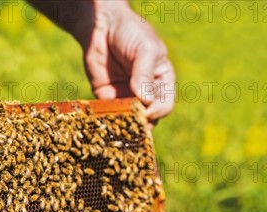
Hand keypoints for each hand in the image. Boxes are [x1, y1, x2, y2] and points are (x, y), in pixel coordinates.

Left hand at [78, 3, 175, 125]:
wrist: (101, 26)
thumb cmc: (130, 32)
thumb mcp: (145, 50)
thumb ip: (144, 74)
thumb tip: (146, 101)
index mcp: (162, 82)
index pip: (165, 105)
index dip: (157, 111)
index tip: (146, 111)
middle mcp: (146, 94)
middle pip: (148, 118)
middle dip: (141, 124)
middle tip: (132, 126)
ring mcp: (127, 97)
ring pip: (129, 120)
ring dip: (124, 127)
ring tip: (118, 129)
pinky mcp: (107, 98)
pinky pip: (109, 114)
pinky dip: (108, 120)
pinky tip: (104, 122)